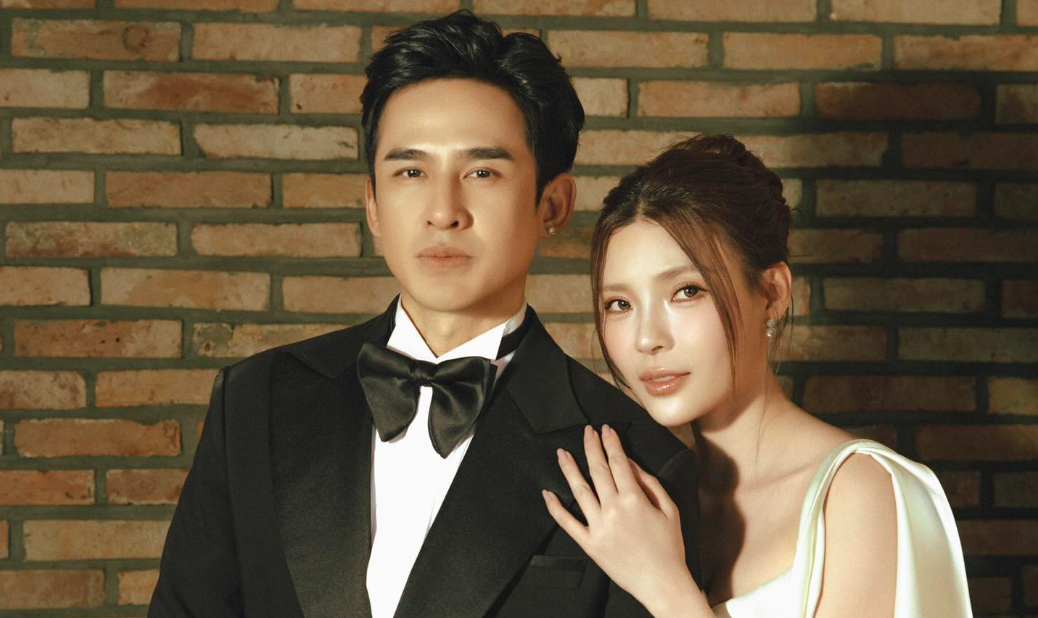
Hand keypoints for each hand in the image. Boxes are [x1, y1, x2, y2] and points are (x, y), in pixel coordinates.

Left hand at [542, 425, 707, 617]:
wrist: (662, 582)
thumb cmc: (669, 547)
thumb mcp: (669, 509)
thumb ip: (650, 483)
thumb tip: (631, 464)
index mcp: (634, 499)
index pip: (618, 462)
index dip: (610, 442)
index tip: (606, 430)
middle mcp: (613, 509)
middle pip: (597, 470)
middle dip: (591, 447)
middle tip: (586, 431)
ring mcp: (598, 526)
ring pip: (579, 490)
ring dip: (569, 468)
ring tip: (562, 453)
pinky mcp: (589, 543)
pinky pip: (567, 522)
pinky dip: (555, 507)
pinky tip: (548, 493)